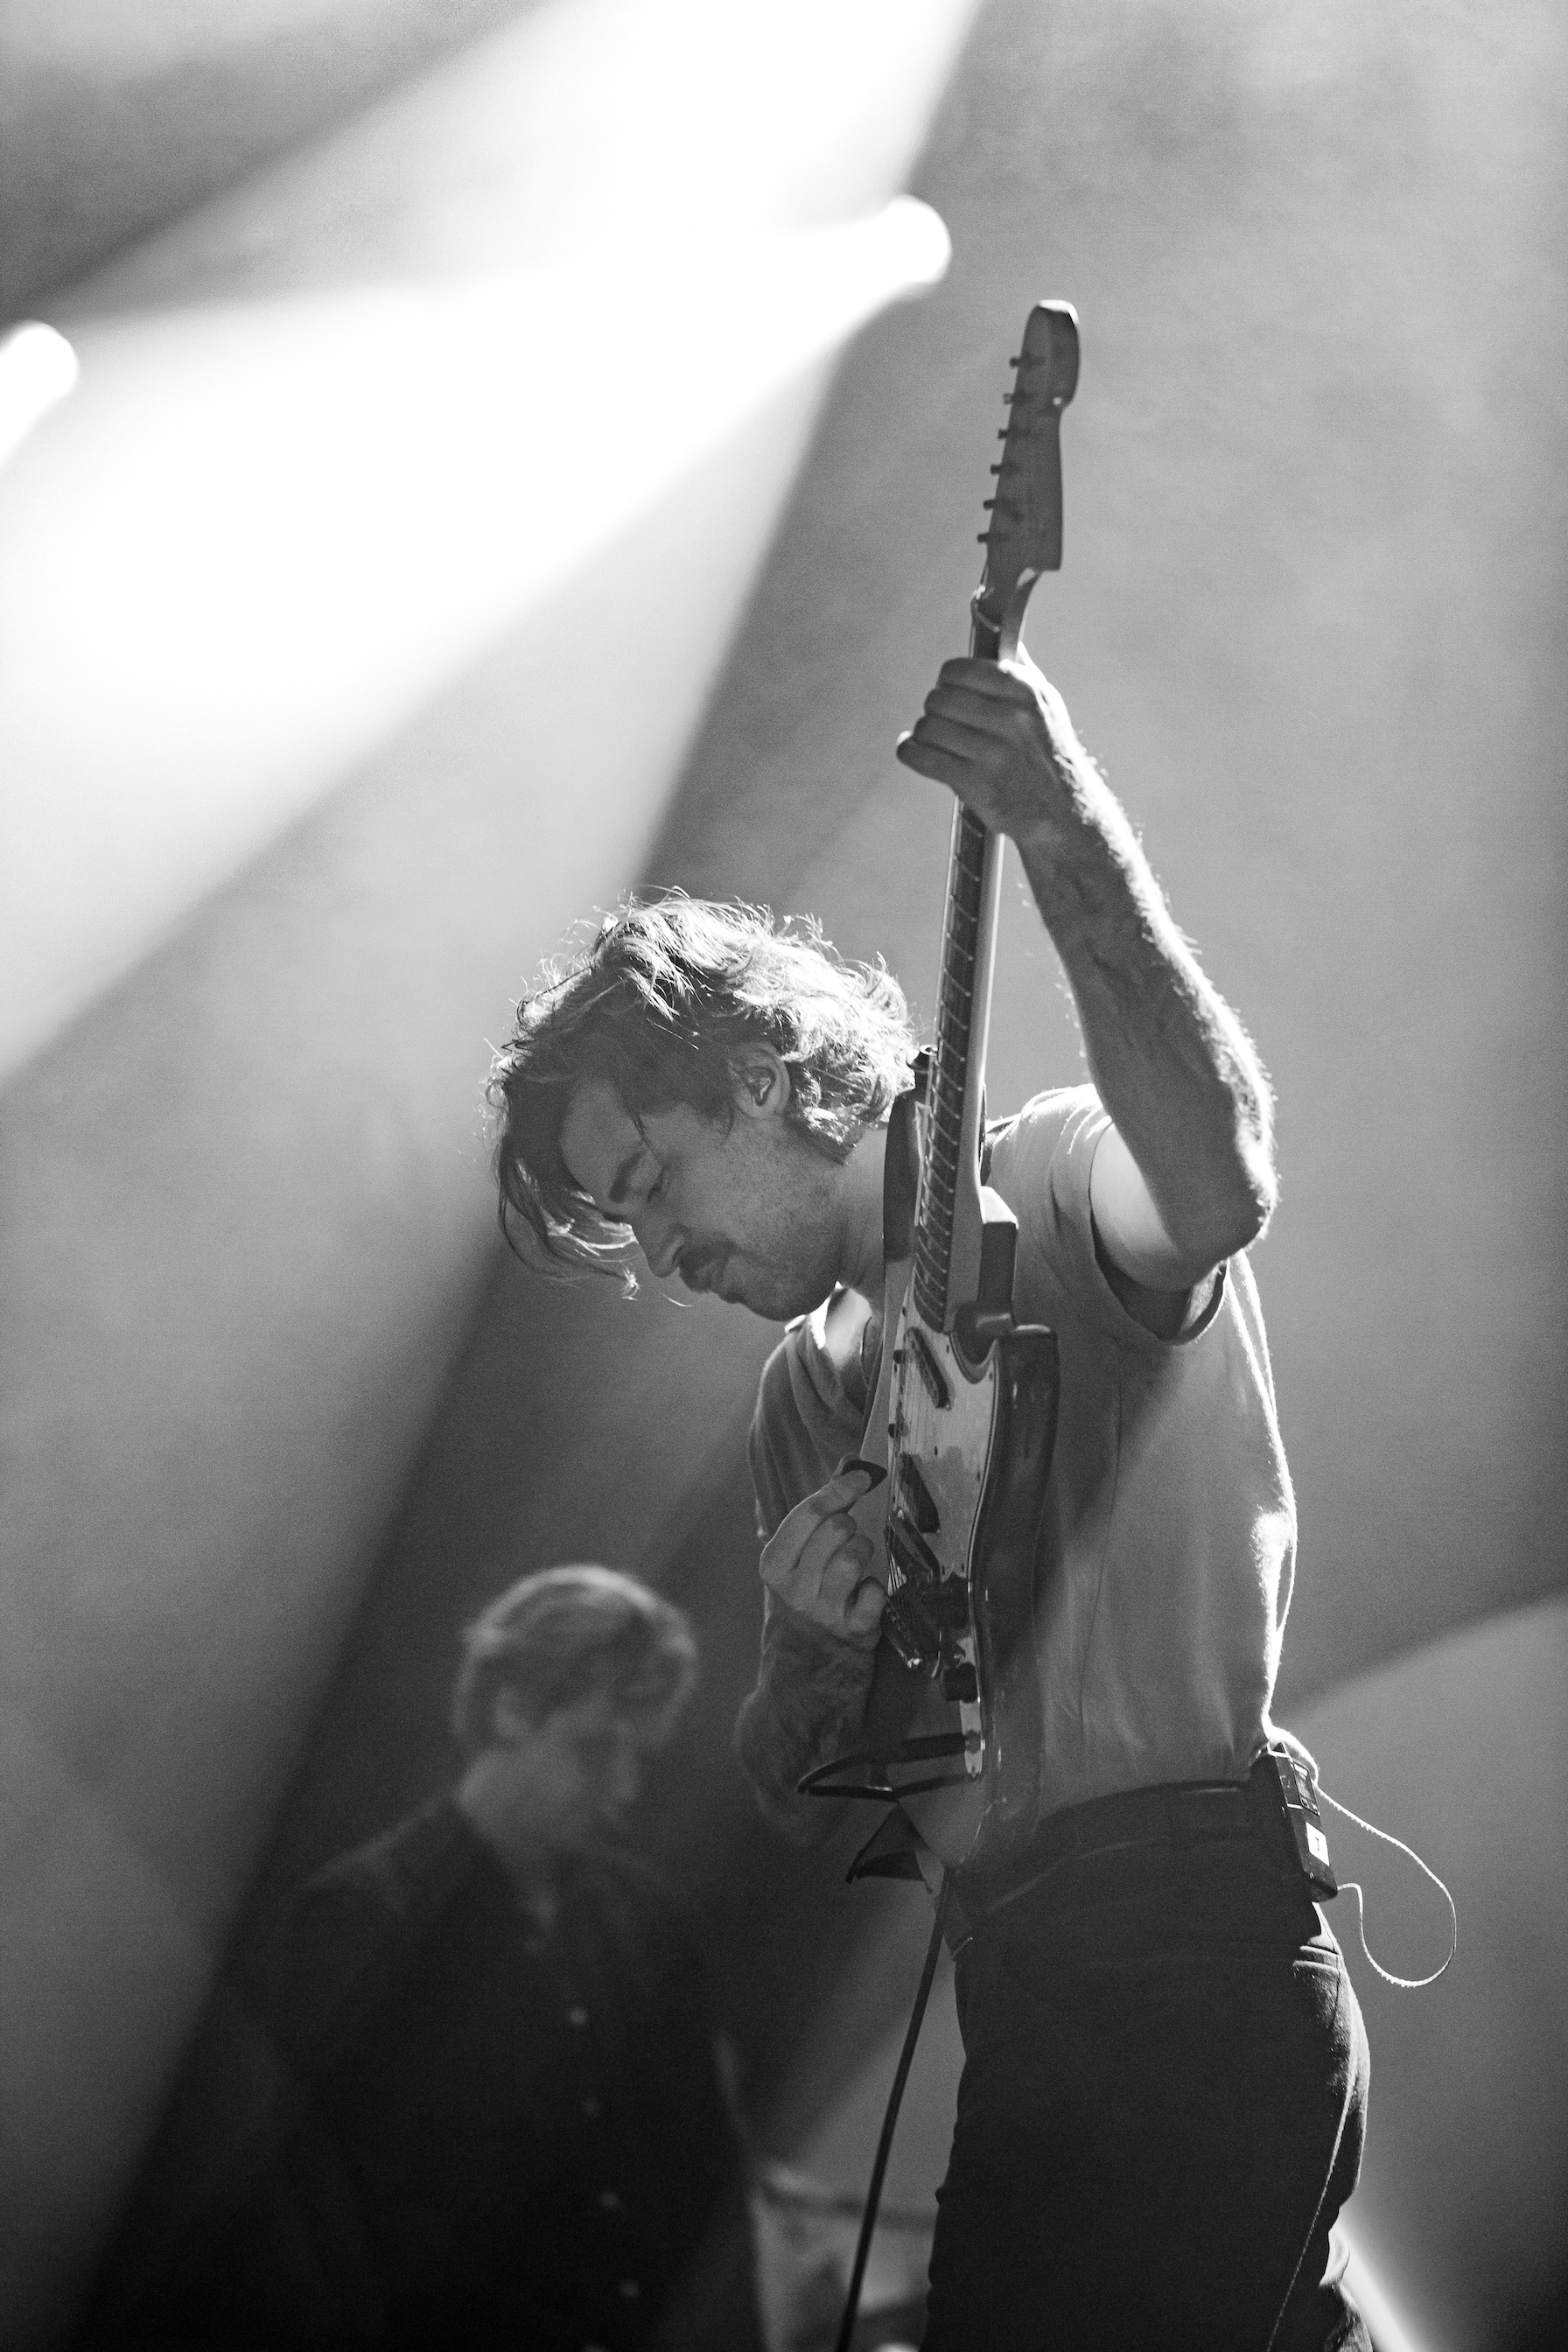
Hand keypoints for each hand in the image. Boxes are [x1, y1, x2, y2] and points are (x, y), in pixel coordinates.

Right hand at [760, 1465, 885, 1648]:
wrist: (812, 1651)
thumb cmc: (810, 1585)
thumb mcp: (800, 1551)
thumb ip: (820, 1508)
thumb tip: (850, 1464)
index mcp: (774, 1563)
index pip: (809, 1513)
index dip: (840, 1490)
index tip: (862, 1479)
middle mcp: (794, 1588)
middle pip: (836, 1530)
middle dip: (850, 1526)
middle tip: (848, 1537)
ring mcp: (823, 1610)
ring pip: (855, 1556)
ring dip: (864, 1551)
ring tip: (857, 1561)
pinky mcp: (853, 1628)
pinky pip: (876, 1591)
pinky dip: (877, 1587)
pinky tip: (866, 1591)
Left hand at [895, 648, 1092, 858]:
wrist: (1064, 814)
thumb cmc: (1050, 756)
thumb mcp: (1047, 706)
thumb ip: (1021, 673)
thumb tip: (1001, 637)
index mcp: (1026, 692)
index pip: (959, 670)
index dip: (947, 681)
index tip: (951, 693)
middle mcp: (1011, 718)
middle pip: (938, 698)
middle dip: (935, 711)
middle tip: (944, 723)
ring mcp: (992, 752)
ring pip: (927, 727)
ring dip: (924, 734)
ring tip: (936, 741)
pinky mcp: (974, 783)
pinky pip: (919, 755)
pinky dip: (909, 752)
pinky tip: (913, 751)